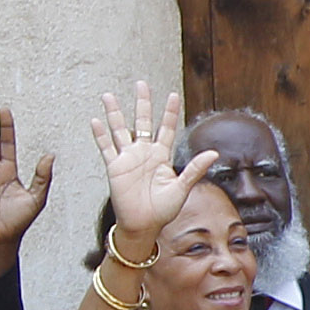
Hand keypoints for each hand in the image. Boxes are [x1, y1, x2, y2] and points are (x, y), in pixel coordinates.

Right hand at [85, 87, 216, 249]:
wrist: (143, 226)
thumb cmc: (163, 210)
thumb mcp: (182, 188)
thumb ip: (195, 169)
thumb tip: (214, 153)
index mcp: (161, 156)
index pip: (166, 128)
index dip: (169, 112)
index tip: (173, 94)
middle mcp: (144, 153)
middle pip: (142, 122)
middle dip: (142, 104)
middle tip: (141, 84)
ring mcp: (128, 159)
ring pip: (120, 130)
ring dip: (114, 114)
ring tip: (108, 96)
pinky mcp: (115, 168)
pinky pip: (106, 148)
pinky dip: (100, 135)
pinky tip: (96, 120)